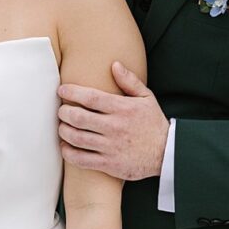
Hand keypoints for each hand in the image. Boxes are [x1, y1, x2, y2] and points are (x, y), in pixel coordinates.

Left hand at [59, 62, 168, 181]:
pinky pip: (82, 159)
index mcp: (121, 109)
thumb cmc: (153, 123)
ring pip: (77, 138)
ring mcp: (110, 147)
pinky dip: (69, 153)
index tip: (62, 90)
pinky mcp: (109, 164)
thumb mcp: (146, 98)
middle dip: (64, 112)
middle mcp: (114, 127)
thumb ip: (129, 81)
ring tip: (62, 126)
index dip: (72, 92)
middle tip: (61, 110)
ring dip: (64, 131)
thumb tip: (114, 65)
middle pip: (79, 118)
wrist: (166, 153)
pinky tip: (65, 147)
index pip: (90, 98)